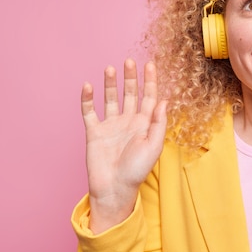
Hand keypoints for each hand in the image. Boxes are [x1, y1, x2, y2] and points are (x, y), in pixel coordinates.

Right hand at [81, 59, 166, 232]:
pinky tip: (88, 86)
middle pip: (130, 93)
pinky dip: (88, 99)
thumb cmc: (137, 171)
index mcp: (144, 123)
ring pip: (111, 99)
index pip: (148, 96)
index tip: (150, 64)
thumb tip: (163, 100)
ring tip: (110, 68)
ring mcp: (111, 125)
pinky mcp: (95, 133)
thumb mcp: (153, 146)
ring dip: (111, 84)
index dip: (150, 81)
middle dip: (130, 77)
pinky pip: (90, 112)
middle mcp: (128, 121)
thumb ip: (158, 123)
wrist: (114, 190)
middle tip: (129, 61)